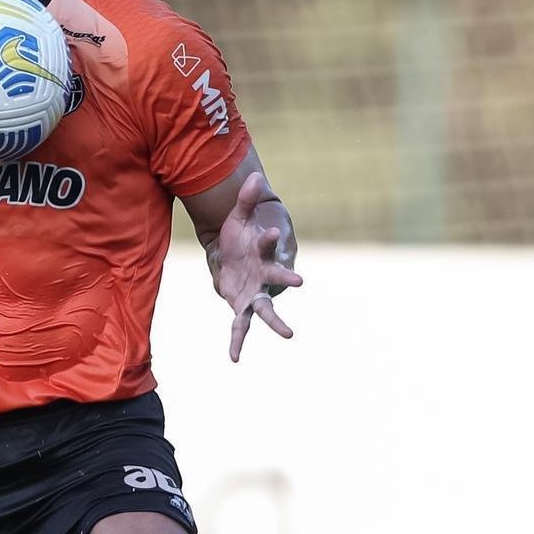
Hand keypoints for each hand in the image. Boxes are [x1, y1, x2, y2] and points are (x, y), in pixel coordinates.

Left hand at [216, 172, 303, 361]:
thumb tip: (254, 176)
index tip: (274, 231)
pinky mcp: (241, 305)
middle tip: (300, 279)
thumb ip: (247, 199)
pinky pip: (240, 326)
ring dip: (276, 321)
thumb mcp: (239, 217)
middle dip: (286, 277)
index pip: (268, 244)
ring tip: (290, 334)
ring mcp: (254, 292)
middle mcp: (263, 275)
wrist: (235, 255)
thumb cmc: (240, 236)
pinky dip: (237, 340)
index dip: (270, 238)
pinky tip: (234, 358)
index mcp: (263, 252)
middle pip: (276, 277)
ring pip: (266, 308)